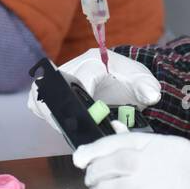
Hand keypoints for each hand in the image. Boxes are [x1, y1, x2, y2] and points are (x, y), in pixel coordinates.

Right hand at [26, 48, 160, 136]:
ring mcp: (62, 76)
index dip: (82, 101)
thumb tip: (151, 95)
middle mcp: (74, 65)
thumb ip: (148, 87)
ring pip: (40, 91)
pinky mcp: (55, 87)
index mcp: (95, 62)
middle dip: (58, 109)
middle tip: (71, 127)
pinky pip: (39, 98)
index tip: (90, 118)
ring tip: (64, 126)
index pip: (81, 78)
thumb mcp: (143, 81)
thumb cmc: (130, 80)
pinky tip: (58, 122)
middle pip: (51, 84)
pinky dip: (43, 111)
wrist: (124, 78)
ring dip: (47, 111)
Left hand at [72, 126, 189, 188]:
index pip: (116, 142)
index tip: (80, 158)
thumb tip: (115, 131)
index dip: (92, 150)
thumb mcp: (176, 151)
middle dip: (94, 174)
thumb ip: (143, 144)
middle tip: (93, 180)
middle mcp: (153, 164)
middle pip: (108, 166)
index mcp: (159, 145)